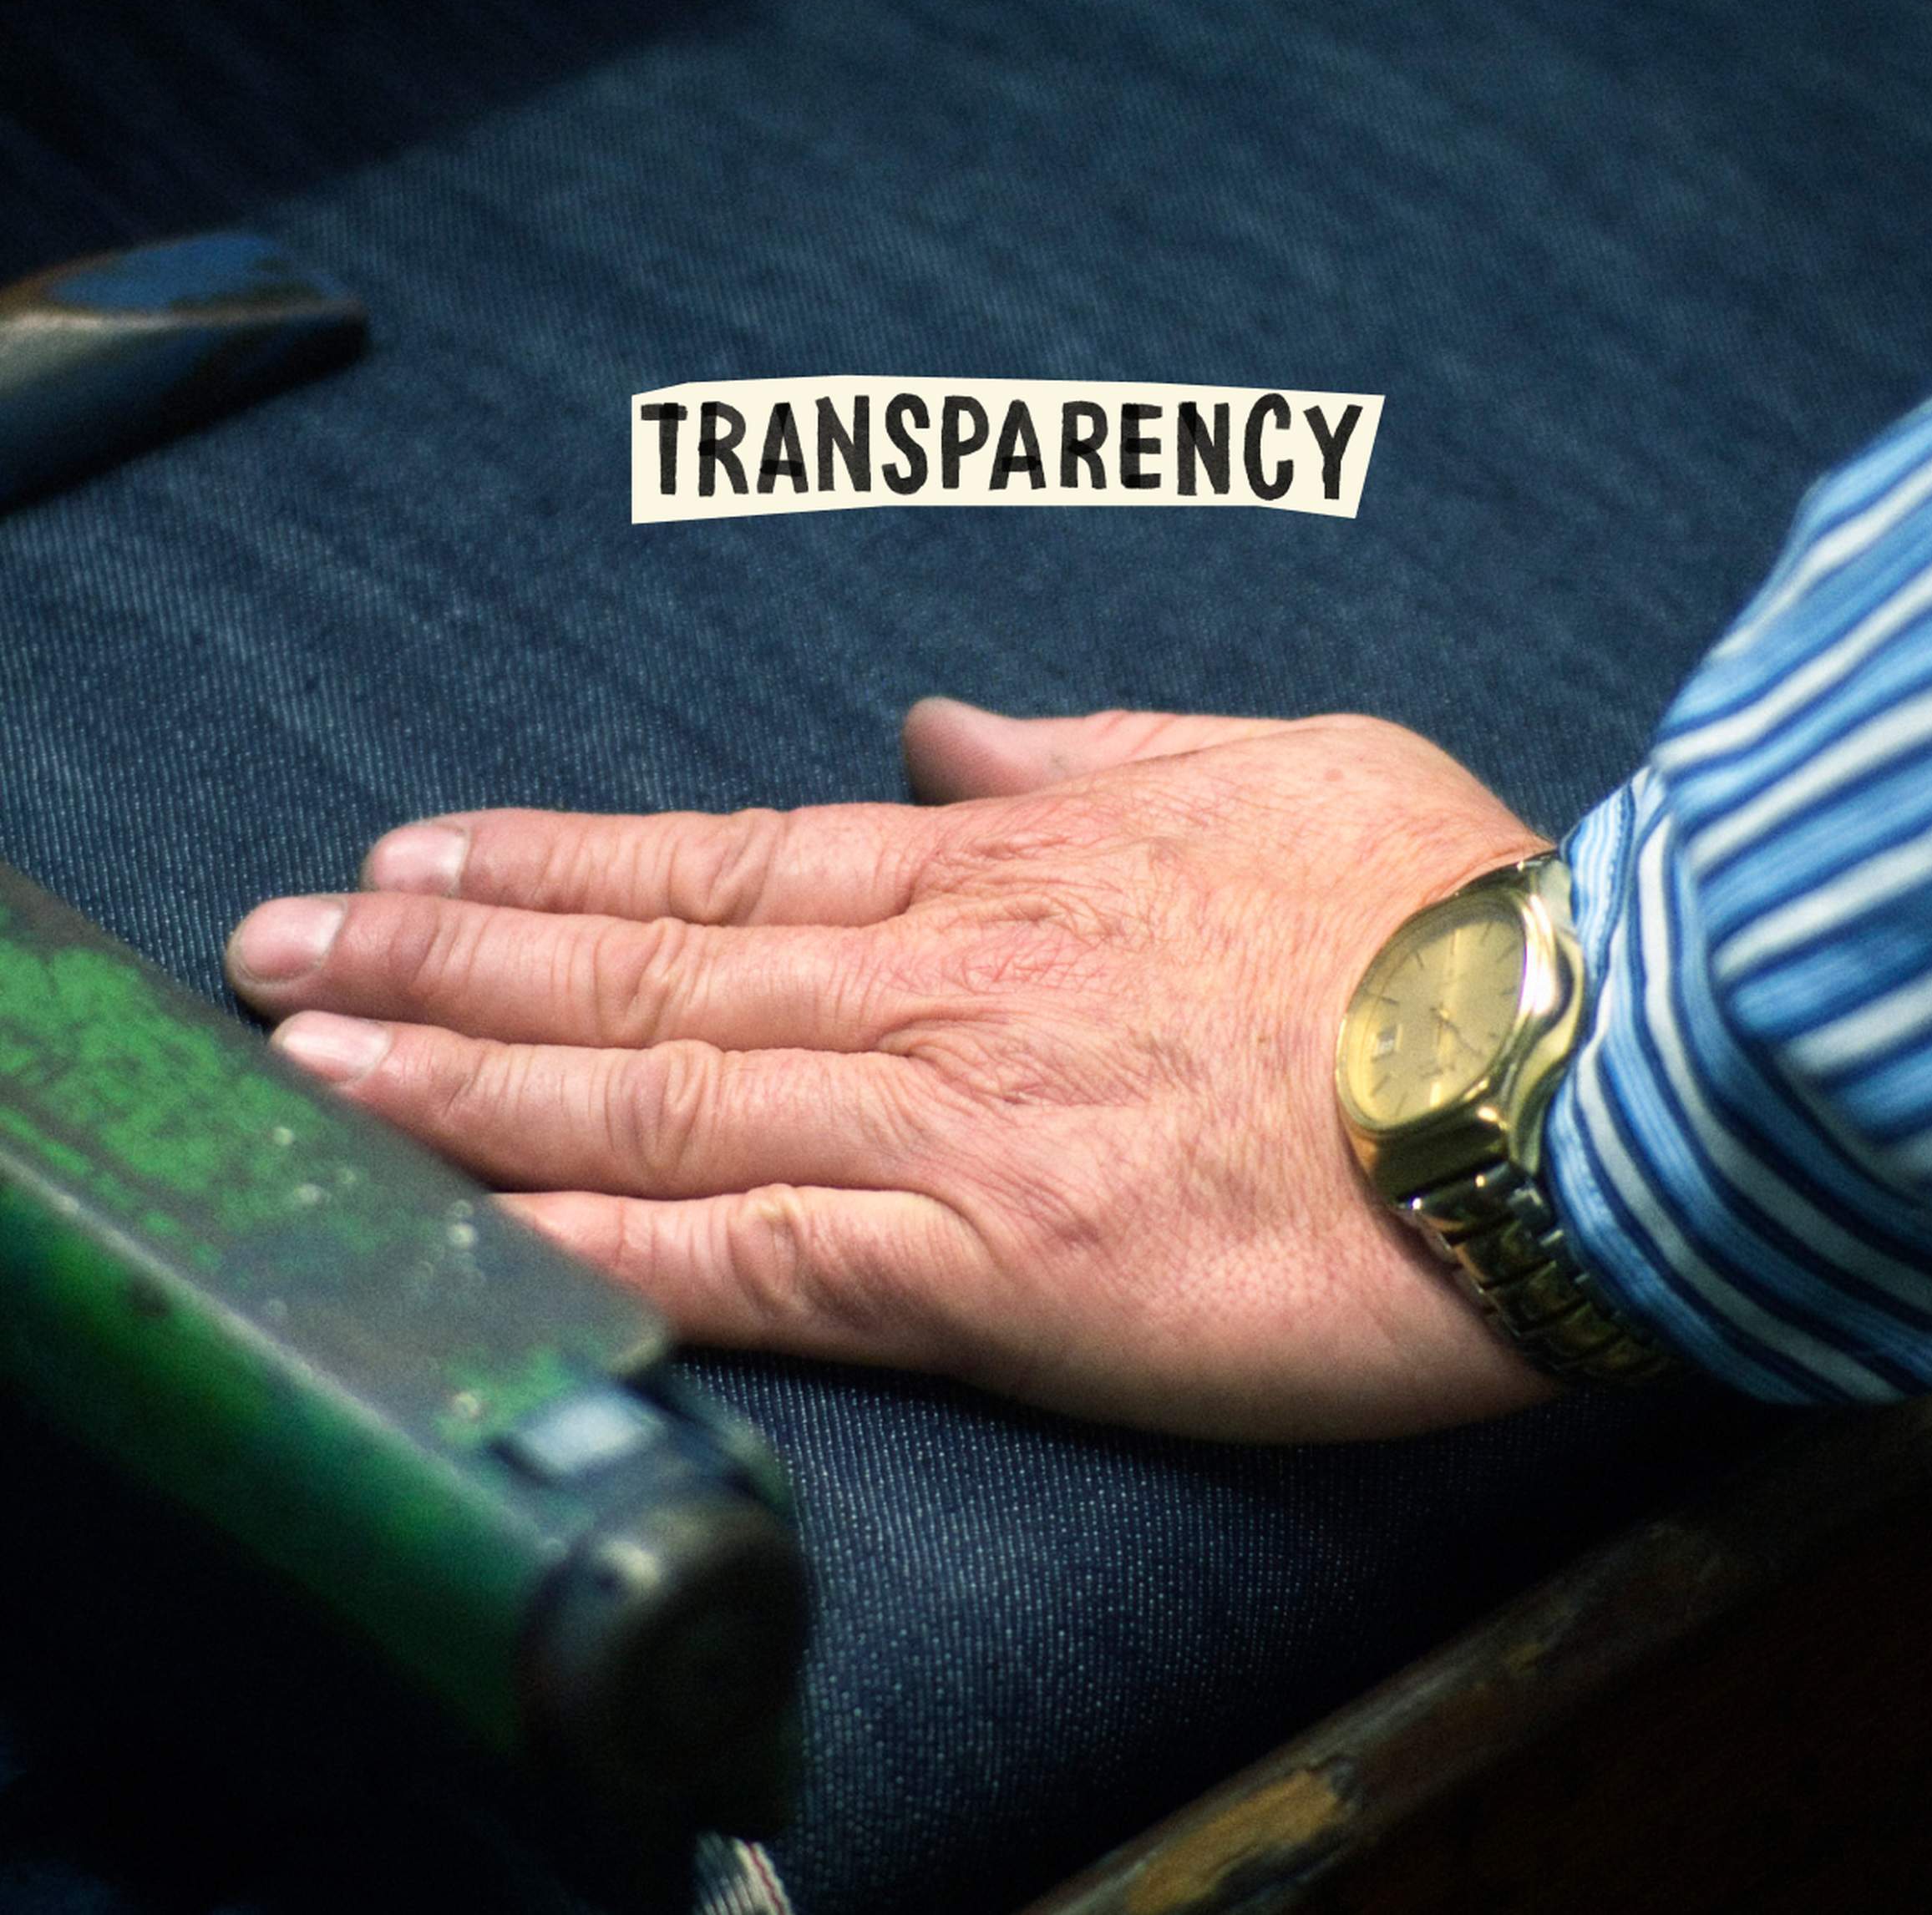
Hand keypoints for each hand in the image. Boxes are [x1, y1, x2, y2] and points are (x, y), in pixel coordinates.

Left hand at [226, 702, 1553, 1439]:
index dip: (552, 860)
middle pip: (643, 962)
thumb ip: (1088, 751)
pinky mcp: (997, 1262)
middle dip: (443, 958)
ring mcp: (954, 1116)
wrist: (1586, 1076)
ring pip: (655, 1090)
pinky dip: (596, 1242)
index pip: (725, 857)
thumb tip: (946, 733)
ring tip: (314, 1063)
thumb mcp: (1272, 763)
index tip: (417, 856)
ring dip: (466, 1081)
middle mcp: (945, 977)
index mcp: (1011, 863)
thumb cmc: (1453, 916)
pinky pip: (750, 1254)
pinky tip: (476, 1235)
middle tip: (281, 952)